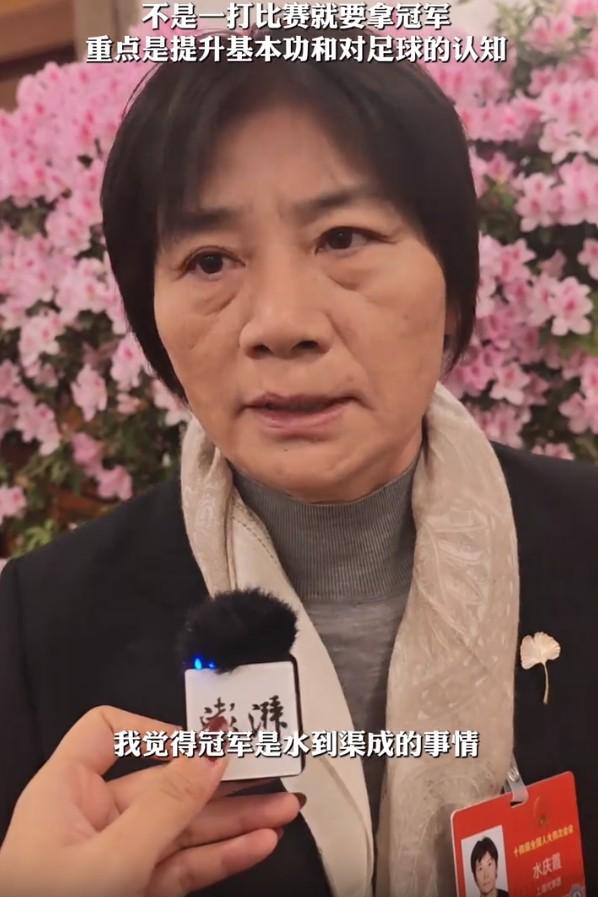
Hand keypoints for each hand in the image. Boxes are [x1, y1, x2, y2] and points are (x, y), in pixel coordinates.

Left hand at [0, 706, 302, 896]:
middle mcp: (91, 820)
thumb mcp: (110, 857)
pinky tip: (255, 844)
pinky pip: (185, 866)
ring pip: (184, 829)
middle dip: (220, 783)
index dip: (155, 729)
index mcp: (66, 792)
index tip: (201, 743)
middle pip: (165, 784)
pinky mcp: (134, 891)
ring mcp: (115, 859)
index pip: (108, 732)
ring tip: (280, 810)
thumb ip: (166, 806)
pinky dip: (222, 856)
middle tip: (266, 774)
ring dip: (235, 822)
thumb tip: (208, 755)